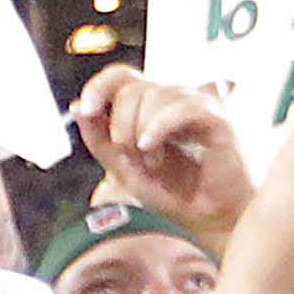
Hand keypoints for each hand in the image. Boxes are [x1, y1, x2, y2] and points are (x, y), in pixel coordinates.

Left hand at [71, 64, 256, 235]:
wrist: (203, 217)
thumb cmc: (168, 191)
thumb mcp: (120, 166)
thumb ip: (97, 136)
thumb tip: (76, 106)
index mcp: (149, 105)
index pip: (121, 76)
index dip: (100, 86)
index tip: (86, 109)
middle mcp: (174, 98)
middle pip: (133, 88)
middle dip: (121, 125)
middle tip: (131, 156)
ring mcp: (197, 105)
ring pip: (155, 95)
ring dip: (142, 133)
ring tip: (153, 162)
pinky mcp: (217, 119)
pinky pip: (182, 108)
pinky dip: (158, 127)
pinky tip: (150, 147)